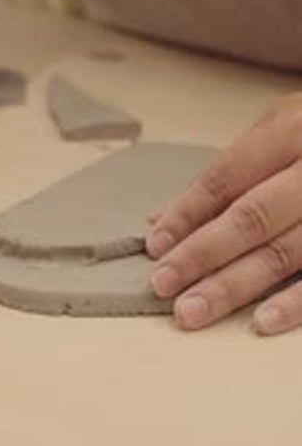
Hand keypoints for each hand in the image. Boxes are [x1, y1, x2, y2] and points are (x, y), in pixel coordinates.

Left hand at [146, 93, 301, 335]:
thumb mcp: (290, 124)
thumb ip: (236, 167)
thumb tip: (169, 215)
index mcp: (295, 127)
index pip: (227, 177)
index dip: (187, 213)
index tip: (156, 244)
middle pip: (251, 216)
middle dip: (201, 254)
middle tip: (163, 284)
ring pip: (286, 252)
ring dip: (235, 286)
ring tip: (193, 310)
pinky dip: (296, 302)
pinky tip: (262, 321)